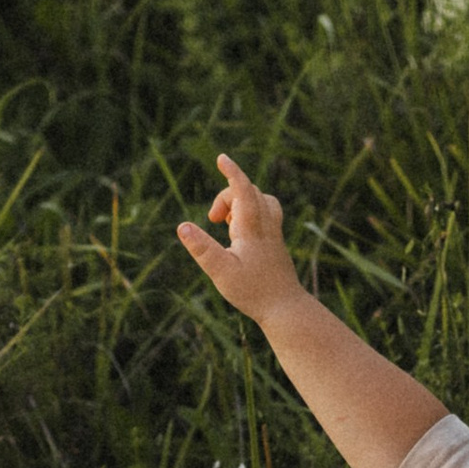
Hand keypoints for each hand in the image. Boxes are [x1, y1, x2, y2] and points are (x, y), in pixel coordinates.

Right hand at [176, 153, 306, 325]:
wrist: (286, 309)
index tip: (222, 158)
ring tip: (226, 223)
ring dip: (241, 202)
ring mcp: (274, 235)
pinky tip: (239, 234)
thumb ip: (202, 248)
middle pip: (250, 192)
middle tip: (211, 219)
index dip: (232, 172)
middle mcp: (266, 226)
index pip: (242, 189)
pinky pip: (266, 214)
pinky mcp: (276, 244)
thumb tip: (181, 226)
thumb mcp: (221, 272)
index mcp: (252, 228)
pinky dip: (251, 213)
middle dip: (227, 195)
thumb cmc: (253, 292)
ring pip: (262, 201)